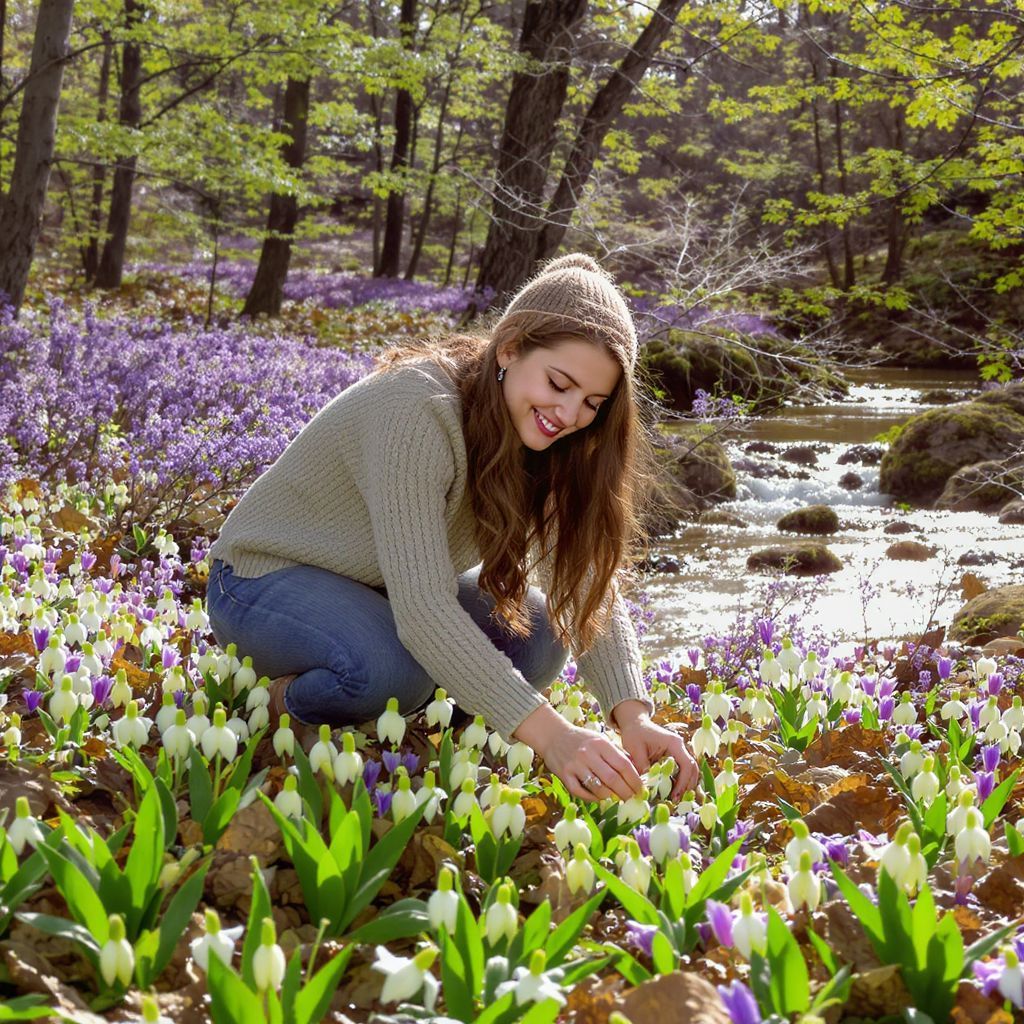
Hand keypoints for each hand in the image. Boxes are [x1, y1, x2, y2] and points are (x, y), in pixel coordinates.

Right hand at [513, 703, 643, 800]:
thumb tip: (637, 772)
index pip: (623, 765)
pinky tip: (599, 798)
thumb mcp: (601, 740)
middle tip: (631, 800)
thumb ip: (617, 754)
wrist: (553, 735)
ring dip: (610, 797)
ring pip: (598, 788)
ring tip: (617, 800)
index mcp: (601, 744)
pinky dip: (592, 798)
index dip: (634, 780)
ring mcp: (575, 765)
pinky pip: (580, 792)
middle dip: (626, 793)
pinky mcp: (564, 774)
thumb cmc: (582, 739)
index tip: (641, 790)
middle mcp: (589, 754)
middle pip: (613, 779)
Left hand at [613, 702, 698, 801]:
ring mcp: (678, 751)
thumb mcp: (635, 748)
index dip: (683, 782)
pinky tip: (673, 792)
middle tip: (676, 801)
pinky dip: (680, 781)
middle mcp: (680, 747)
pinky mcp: (674, 756)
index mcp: (673, 743)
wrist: (634, 723)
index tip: (674, 795)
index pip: (686, 764)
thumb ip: (641, 765)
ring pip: (690, 770)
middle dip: (687, 786)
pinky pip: (683, 770)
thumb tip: (647, 785)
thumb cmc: (634, 733)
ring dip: (685, 785)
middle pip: (692, 769)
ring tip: (675, 799)